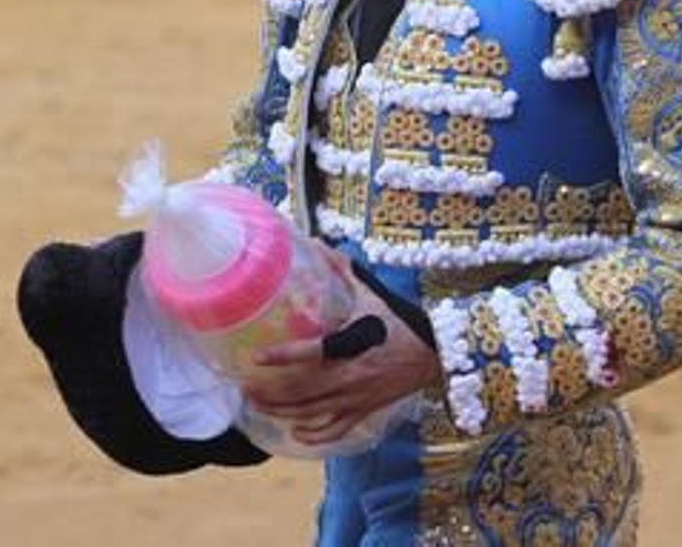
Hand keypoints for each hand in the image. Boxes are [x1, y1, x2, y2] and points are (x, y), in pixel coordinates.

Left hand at [243, 246, 441, 446]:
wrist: (435, 353)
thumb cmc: (400, 323)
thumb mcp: (372, 296)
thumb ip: (344, 273)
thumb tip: (320, 245)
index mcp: (351, 346)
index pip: (310, 354)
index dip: (281, 357)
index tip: (255, 357)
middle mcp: (350, 377)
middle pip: (302, 391)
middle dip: (270, 392)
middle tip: (245, 388)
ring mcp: (356, 398)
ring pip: (312, 413)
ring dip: (281, 411)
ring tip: (257, 406)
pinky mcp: (365, 411)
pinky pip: (336, 430)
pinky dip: (315, 435)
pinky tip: (296, 434)